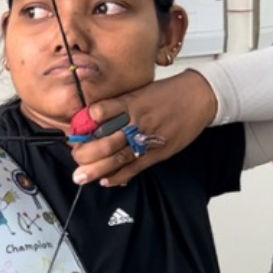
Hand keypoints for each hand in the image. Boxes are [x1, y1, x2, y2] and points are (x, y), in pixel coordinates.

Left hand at [71, 70, 216, 186]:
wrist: (199, 96)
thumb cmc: (166, 93)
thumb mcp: (137, 92)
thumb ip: (116, 105)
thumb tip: (91, 117)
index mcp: (129, 102)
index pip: (99, 114)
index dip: (83, 126)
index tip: (72, 133)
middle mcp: (137, 120)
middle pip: (105, 139)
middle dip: (86, 152)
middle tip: (75, 158)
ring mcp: (148, 137)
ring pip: (118, 156)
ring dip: (97, 169)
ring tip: (81, 176)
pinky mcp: (159, 151)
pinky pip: (136, 166)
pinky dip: (120, 176)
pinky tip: (106, 181)